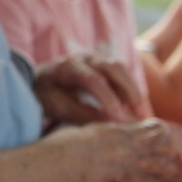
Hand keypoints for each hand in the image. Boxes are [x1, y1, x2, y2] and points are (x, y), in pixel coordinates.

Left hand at [32, 51, 146, 124]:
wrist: (40, 80)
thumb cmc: (47, 95)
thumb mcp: (59, 107)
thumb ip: (83, 113)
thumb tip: (111, 123)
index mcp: (69, 66)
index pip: (94, 81)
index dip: (110, 101)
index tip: (120, 121)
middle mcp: (84, 57)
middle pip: (114, 68)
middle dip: (130, 91)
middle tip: (141, 116)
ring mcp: (96, 58)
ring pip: (121, 70)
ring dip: (133, 91)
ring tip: (141, 115)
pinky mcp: (103, 64)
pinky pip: (121, 75)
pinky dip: (129, 90)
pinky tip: (133, 109)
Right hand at [63, 118, 181, 181]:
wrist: (64, 162)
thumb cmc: (68, 145)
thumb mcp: (87, 130)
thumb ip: (103, 133)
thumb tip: (103, 132)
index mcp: (123, 131)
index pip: (156, 131)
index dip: (166, 139)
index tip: (170, 145)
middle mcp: (133, 146)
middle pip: (166, 152)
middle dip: (178, 164)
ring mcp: (132, 165)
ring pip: (164, 172)